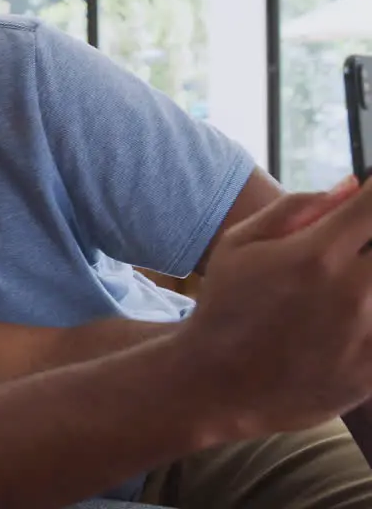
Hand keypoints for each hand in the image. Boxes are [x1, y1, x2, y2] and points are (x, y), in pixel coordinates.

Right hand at [179, 176, 371, 438]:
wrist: (216, 386)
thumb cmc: (224, 308)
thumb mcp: (238, 245)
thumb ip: (296, 208)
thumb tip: (352, 186)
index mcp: (317, 255)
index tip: (365, 206)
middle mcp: (352, 292)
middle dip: (367, 244)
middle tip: (350, 252)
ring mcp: (369, 335)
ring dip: (367, 281)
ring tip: (344, 287)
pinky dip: (369, 318)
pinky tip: (345, 322)